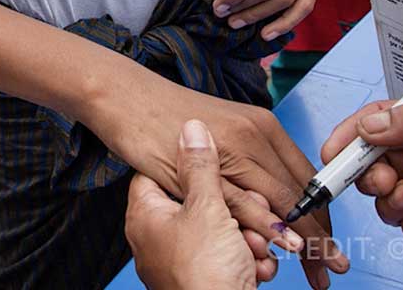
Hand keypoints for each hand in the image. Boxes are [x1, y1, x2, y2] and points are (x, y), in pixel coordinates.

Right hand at [89, 66, 349, 287]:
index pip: (308, 178)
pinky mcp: (203, 166)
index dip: (324, 215)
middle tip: (336, 266)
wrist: (126, 95)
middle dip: (322, 236)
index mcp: (264, 126)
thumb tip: (276, 192)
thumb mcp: (224, 133)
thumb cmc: (170, 116)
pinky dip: (266, 225)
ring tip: (319, 269)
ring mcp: (230, 149)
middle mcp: (255, 134)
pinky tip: (283, 245)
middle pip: (301, 193)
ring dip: (303, 240)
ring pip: (280, 200)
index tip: (333, 244)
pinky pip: (242, 200)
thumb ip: (251, 159)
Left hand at [128, 120, 269, 289]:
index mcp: (146, 212)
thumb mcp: (205, 209)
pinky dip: (247, 260)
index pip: (162, 172)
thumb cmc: (204, 274)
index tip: (220, 167)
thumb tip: (191, 127)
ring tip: (253, 248)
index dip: (194, 167)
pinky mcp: (205, 278)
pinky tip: (256, 267)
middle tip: (249, 219)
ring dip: (247, 237)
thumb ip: (200, 166)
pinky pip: (229, 257)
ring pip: (221, 230)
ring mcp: (180, 259)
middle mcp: (158, 235)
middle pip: (200, 203)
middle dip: (235, 211)